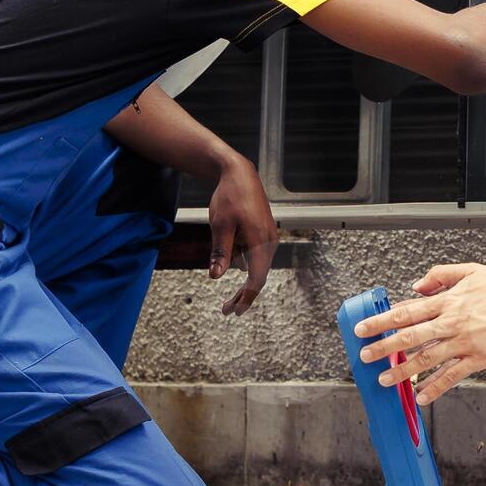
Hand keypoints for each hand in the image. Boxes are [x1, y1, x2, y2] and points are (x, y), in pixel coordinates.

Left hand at [205, 154, 278, 314]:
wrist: (239, 173)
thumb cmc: (229, 197)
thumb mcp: (220, 225)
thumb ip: (220, 252)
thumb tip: (216, 276)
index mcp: (260, 241)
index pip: (256, 278)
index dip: (246, 296)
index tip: (234, 311)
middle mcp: (269, 241)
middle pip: (258, 276)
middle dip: (244, 295)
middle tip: (227, 311)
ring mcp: (268, 237)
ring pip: (256, 267)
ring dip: (243, 282)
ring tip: (228, 299)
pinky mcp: (263, 233)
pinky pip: (255, 255)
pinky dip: (244, 265)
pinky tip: (232, 261)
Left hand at [352, 263, 485, 404]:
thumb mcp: (469, 271)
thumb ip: (440, 275)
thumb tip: (416, 286)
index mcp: (448, 301)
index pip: (407, 312)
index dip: (382, 321)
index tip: (364, 328)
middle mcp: (452, 322)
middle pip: (410, 336)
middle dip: (384, 347)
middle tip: (364, 356)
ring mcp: (465, 342)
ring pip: (427, 359)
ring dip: (403, 371)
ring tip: (385, 380)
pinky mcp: (479, 358)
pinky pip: (452, 376)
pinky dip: (435, 388)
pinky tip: (421, 396)